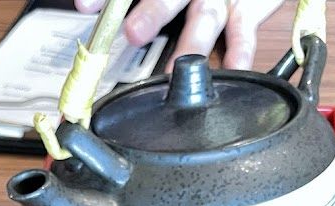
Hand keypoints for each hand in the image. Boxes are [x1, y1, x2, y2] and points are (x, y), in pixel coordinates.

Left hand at [75, 0, 284, 70]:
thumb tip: (85, 7)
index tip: (84, 6)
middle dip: (154, 13)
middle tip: (134, 33)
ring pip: (206, 18)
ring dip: (191, 44)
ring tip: (176, 70)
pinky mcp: (249, 9)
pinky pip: (244, 34)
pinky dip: (239, 54)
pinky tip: (232, 71)